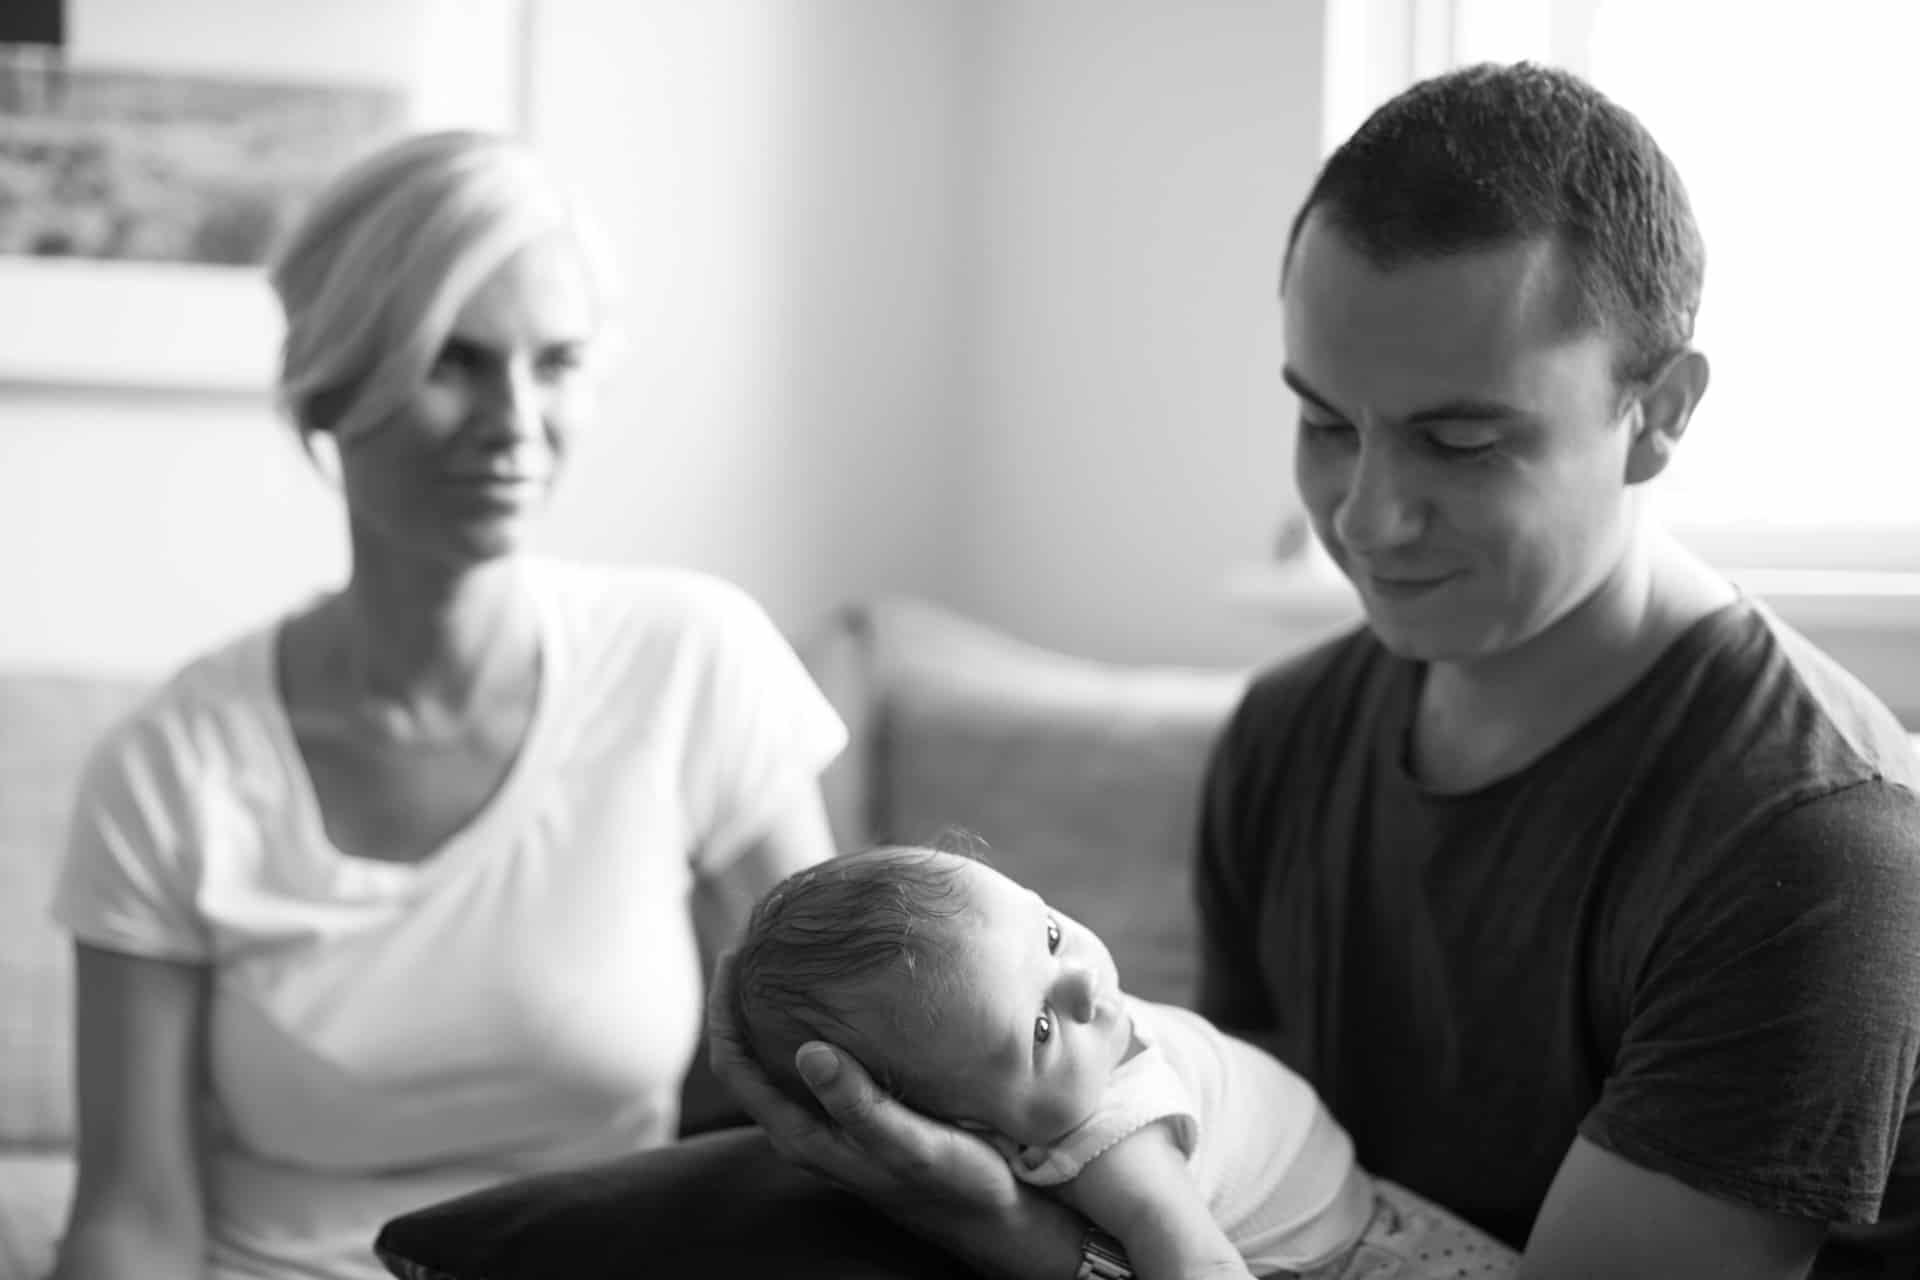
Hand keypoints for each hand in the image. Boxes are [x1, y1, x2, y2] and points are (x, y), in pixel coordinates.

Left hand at [705, 952, 1024, 1230]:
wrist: (990, 1215)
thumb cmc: (954, 1182)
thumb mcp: (909, 1146)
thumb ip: (859, 1105)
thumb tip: (808, 1052)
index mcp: (802, 1135)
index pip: (735, 1066)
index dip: (723, 1010)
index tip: (734, 953)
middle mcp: (804, 1127)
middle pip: (745, 1056)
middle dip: (739, 998)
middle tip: (754, 938)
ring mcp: (825, 1121)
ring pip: (774, 1057)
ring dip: (768, 1008)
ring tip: (783, 953)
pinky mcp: (850, 1112)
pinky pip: (809, 1059)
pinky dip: (805, 1020)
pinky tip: (830, 990)